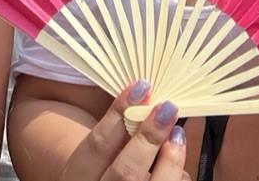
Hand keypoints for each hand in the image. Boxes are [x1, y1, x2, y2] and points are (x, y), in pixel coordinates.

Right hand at [62, 81, 188, 180]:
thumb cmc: (103, 173)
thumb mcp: (96, 161)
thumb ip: (115, 141)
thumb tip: (144, 104)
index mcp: (79, 176)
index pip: (97, 144)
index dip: (119, 113)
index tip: (140, 87)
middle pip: (125, 172)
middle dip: (149, 138)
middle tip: (167, 108)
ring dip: (170, 162)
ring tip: (177, 135)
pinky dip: (177, 179)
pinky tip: (179, 170)